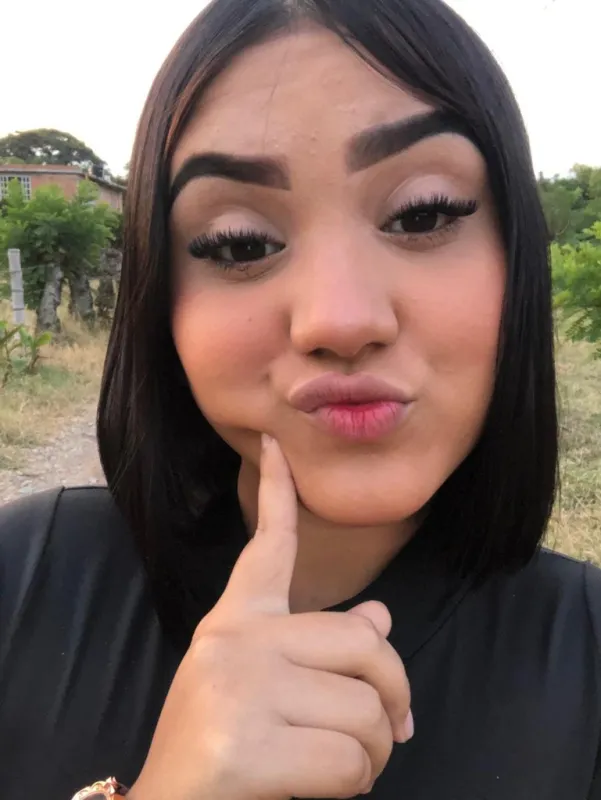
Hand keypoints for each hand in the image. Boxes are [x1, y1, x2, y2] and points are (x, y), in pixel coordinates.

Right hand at [129, 435, 412, 799]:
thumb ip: (320, 650)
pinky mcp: (243, 741)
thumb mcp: (266, 688)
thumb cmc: (225, 749)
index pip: (267, 547)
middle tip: (392, 734)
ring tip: (347, 770)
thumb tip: (381, 616)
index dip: (276, 493)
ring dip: (376, 753)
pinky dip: (356, 786)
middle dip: (395, 697)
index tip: (277, 444)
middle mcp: (234, 639)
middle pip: (364, 642)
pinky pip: (349, 760)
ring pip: (366, 709)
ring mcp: (238, 684)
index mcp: (236, 622)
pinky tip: (324, 792)